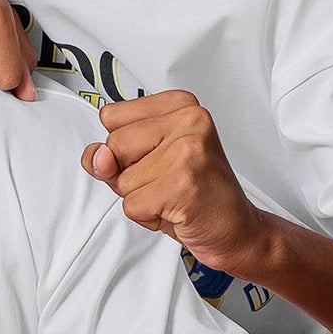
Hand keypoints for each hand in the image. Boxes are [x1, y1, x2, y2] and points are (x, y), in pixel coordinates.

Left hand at [85, 91, 270, 278]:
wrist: (236, 229)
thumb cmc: (195, 193)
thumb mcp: (148, 164)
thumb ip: (113, 154)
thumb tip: (96, 158)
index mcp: (180, 104)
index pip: (111, 117)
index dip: (124, 148)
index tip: (158, 157)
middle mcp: (189, 119)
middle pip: (113, 146)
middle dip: (129, 174)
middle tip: (168, 182)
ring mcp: (188, 150)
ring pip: (121, 179)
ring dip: (140, 198)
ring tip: (174, 196)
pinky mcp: (183, 183)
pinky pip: (132, 205)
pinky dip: (148, 217)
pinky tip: (177, 210)